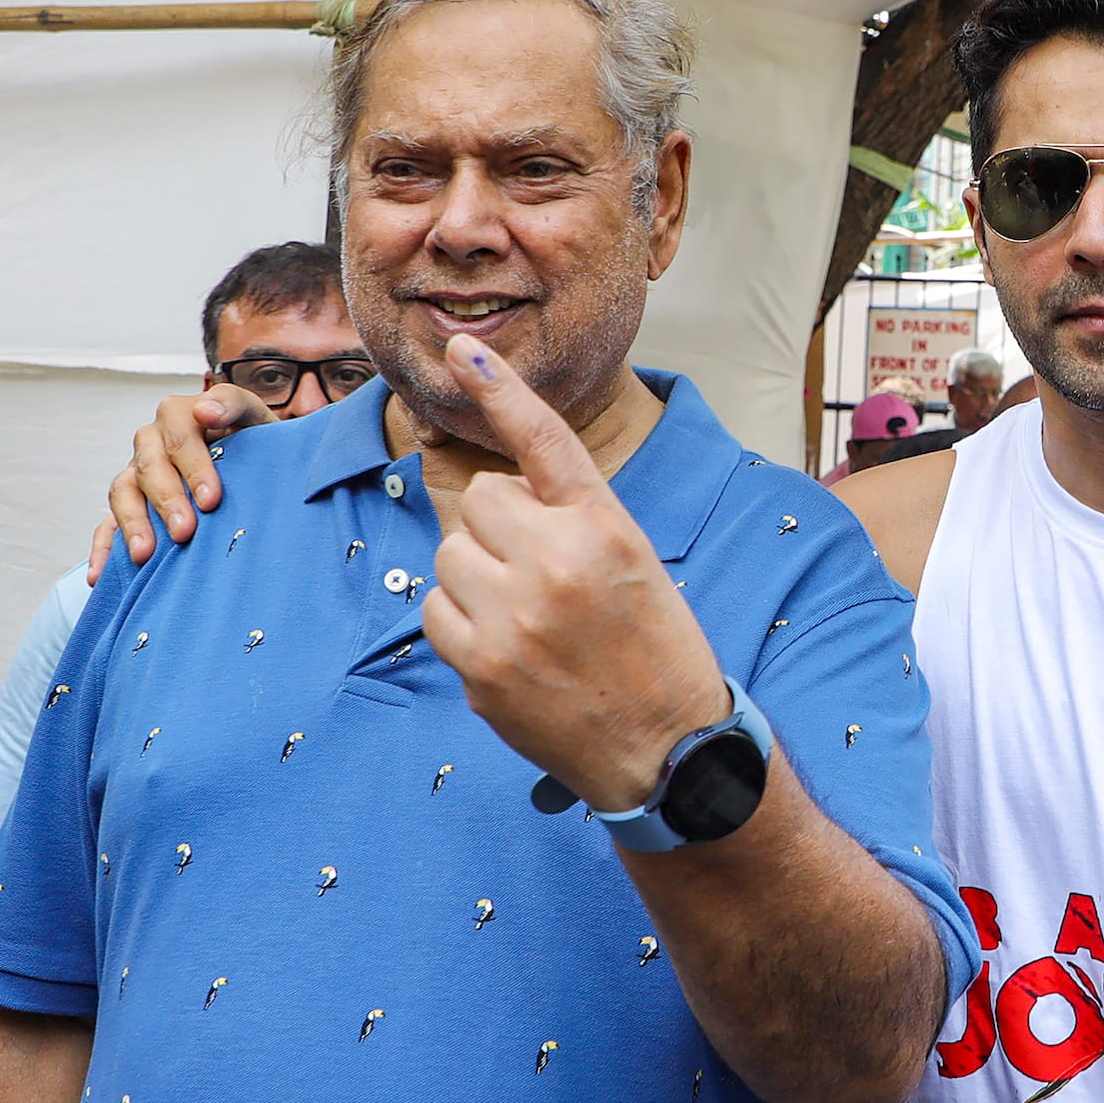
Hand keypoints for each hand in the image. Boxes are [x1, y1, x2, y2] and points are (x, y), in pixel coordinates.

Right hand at [106, 385, 275, 565]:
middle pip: (150, 466)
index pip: (180, 433)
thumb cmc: (256, 441)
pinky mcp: (129, 503)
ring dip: (133, 523)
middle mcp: (152, 441)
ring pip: (123, 492)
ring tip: (145, 554)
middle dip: (167, 500)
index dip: (194, 466)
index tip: (211, 499)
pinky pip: (106, 525)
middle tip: (185, 531)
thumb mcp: (255, 416)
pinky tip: (100, 577)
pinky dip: (103, 550)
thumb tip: (205, 410)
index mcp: (181, 415)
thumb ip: (234, 406)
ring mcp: (136, 472)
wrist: (252, 461)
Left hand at [421, 335, 727, 811]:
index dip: (500, 391)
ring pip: (450, 554)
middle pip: (481, 499)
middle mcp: (556, 564)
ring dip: (477, 574)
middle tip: (539, 569)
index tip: (462, 352)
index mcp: (606, 529)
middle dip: (498, 526)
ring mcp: (512, 618)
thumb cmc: (657, 650)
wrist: (668, 750)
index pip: (543, 441)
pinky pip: (436, 611)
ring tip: (528, 614)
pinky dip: (462, 622)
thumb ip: (571, 520)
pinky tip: (508, 647)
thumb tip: (488, 500)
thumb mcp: (637, 562)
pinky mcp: (481, 667)